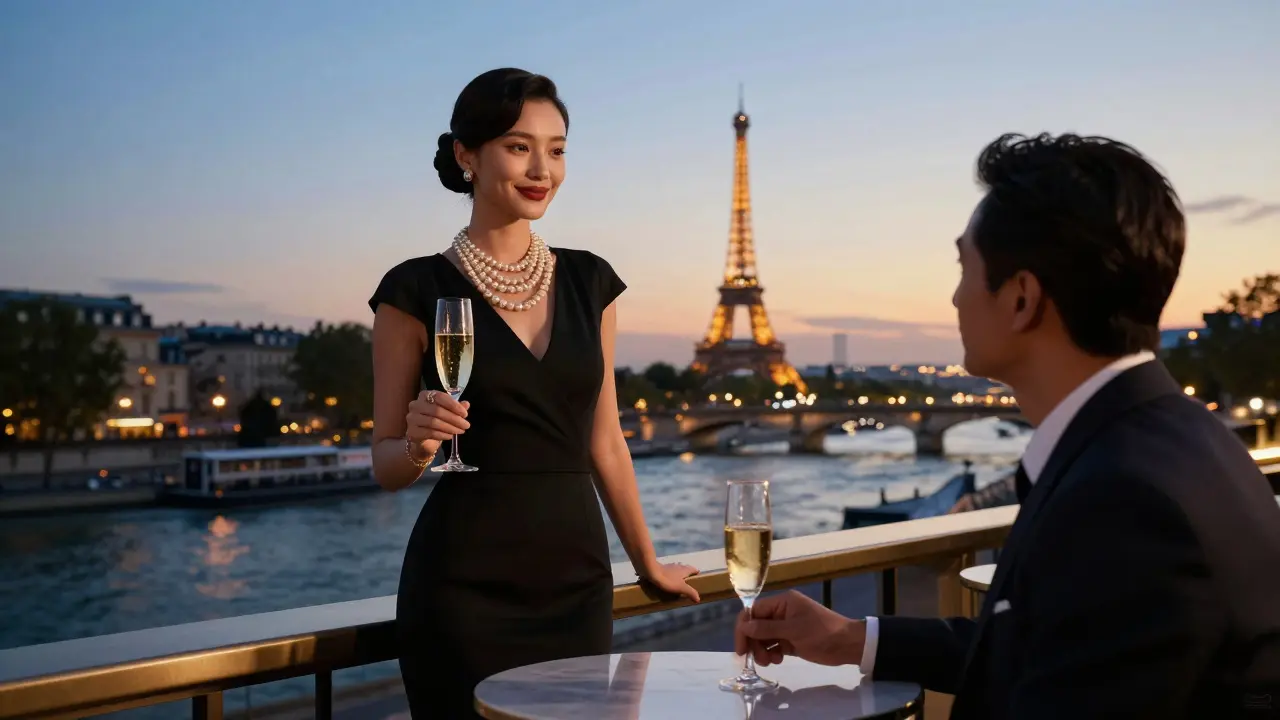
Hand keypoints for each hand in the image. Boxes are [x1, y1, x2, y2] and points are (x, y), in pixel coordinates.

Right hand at [405, 390, 469, 456]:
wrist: (422, 439)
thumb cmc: (435, 421)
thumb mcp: (447, 412)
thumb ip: (456, 407)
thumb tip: (466, 404)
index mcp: (425, 395)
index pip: (440, 396)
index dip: (454, 405)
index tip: (465, 414)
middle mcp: (415, 405)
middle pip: (437, 410)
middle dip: (454, 418)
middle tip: (466, 425)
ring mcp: (412, 418)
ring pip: (434, 422)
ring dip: (450, 427)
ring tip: (460, 431)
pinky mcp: (412, 431)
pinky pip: (430, 433)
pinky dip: (442, 434)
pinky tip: (450, 436)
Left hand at [640, 561, 699, 602]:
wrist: (651, 571)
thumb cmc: (668, 579)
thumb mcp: (681, 588)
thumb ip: (690, 592)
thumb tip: (698, 599)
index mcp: (684, 569)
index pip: (693, 569)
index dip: (696, 573)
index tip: (697, 577)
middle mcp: (677, 566)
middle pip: (684, 569)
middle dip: (686, 574)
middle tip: (687, 582)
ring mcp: (668, 566)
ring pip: (675, 570)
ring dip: (677, 575)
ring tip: (676, 583)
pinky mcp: (660, 568)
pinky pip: (667, 572)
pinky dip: (668, 576)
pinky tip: (665, 581)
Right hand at [735, 590, 864, 667]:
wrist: (847, 645)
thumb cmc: (822, 633)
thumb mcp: (794, 630)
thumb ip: (767, 628)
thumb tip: (744, 627)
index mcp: (782, 603)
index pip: (754, 611)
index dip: (744, 628)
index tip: (741, 648)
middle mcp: (781, 612)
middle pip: (756, 625)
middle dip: (754, 642)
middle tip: (756, 659)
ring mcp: (786, 627)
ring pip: (763, 637)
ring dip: (762, 650)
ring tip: (769, 662)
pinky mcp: (791, 640)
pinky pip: (773, 645)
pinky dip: (771, 653)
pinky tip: (777, 660)